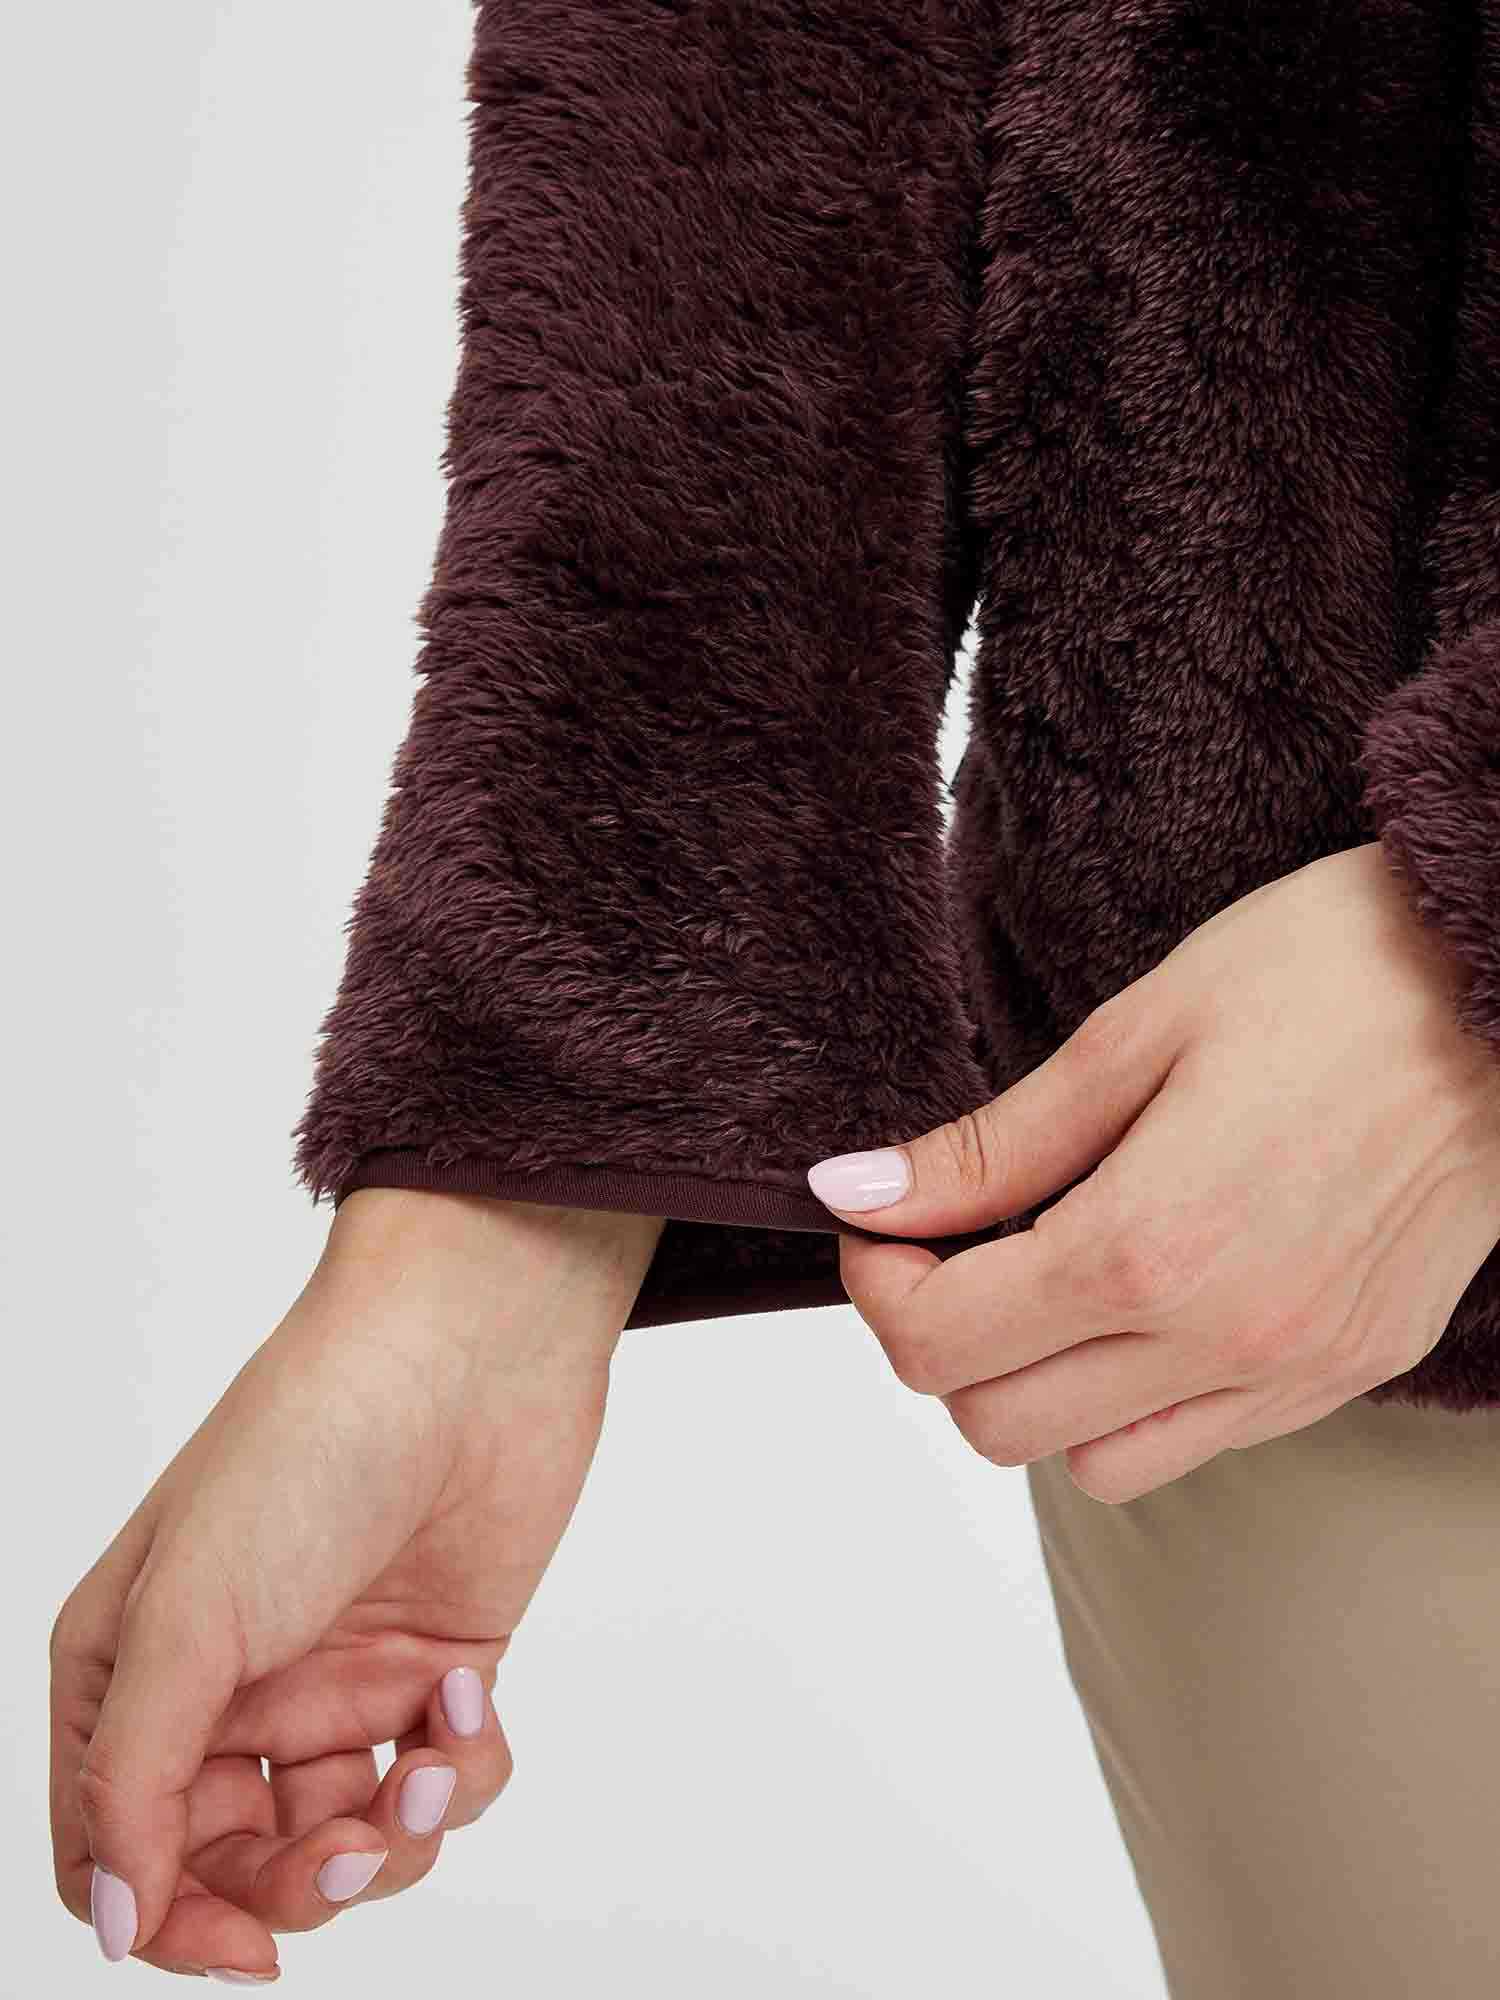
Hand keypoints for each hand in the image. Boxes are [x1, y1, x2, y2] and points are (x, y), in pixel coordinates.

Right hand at [50, 1189, 662, 1980]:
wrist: (470, 1343)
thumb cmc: (308, 1444)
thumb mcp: (190, 1614)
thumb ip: (135, 1776)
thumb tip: (116, 1924)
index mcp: (132, 1663)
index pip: (116, 1848)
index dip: (171, 1919)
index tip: (244, 1951)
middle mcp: (232, 1680)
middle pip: (239, 1860)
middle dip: (299, 1884)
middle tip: (350, 1852)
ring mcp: (339, 1671)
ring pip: (351, 1835)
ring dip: (394, 1839)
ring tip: (426, 1777)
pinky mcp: (437, 1663)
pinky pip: (446, 1777)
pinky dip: (467, 1766)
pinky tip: (472, 1696)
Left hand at [807, 842, 1499, 1503]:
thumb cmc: (1333, 974)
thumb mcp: (1131, 1035)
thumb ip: (988, 1147)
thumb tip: (855, 1195)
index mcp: (1148, 1248)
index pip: (936, 1344)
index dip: (876, 1284)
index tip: (883, 1220)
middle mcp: (1221, 1341)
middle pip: (993, 1423)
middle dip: (941, 1337)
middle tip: (955, 1241)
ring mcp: (1295, 1373)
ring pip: (1090, 1463)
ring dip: (1035, 1384)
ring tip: (1056, 1270)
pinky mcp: (1348, 1373)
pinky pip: (1197, 1445)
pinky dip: (1133, 1401)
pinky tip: (1149, 1298)